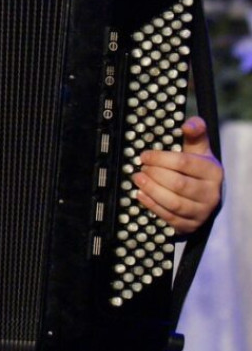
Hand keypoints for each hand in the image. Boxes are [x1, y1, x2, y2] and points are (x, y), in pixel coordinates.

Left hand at [132, 116, 222, 234]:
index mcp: (213, 171)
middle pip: (178, 184)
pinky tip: (140, 195)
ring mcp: (202, 212)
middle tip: (140, 168)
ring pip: (174, 203)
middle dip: (154, 175)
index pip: (184, 163)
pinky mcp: (191, 225)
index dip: (160, 158)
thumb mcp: (198, 148)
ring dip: (152, 190)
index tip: (144, 155)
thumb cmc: (196, 167)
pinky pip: (170, 217)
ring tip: (137, 179)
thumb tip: (188, 124)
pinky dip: (152, 205)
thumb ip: (195, 133)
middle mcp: (211, 193)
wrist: (205, 194)